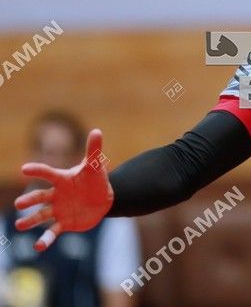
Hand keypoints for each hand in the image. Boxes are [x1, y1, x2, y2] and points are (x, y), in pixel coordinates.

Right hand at [14, 129, 114, 250]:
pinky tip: (39, 246)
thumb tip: (97, 131)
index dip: (37, 171)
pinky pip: (53, 231)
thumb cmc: (95, 180)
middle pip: (40, 197)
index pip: (48, 173)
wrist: (102, 199)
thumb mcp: (95, 166)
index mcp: (62, 180)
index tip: (24, 169)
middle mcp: (56, 195)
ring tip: (19, 225)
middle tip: (19, 204)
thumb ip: (94, 150)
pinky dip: (46, 239)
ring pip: (41, 215)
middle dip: (29, 200)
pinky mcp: (64, 223)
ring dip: (31, 220)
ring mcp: (58, 210)